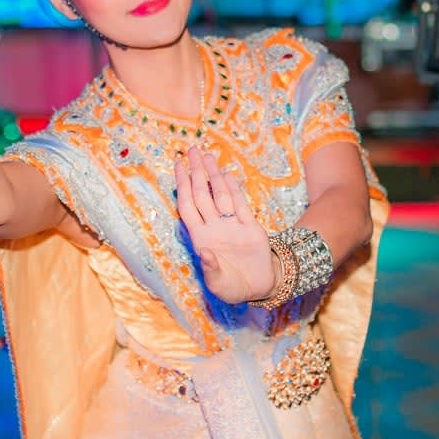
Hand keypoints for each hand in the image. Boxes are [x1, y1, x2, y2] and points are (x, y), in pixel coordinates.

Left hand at [174, 145, 273, 303]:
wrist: (260, 288)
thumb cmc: (232, 289)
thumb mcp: (218, 284)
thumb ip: (211, 268)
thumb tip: (204, 252)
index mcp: (201, 238)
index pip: (188, 206)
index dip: (182, 185)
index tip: (178, 165)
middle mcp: (214, 227)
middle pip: (202, 194)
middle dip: (196, 172)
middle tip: (192, 150)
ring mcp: (232, 225)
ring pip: (220, 195)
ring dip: (214, 176)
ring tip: (208, 155)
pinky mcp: (250, 226)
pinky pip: (240, 204)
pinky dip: (234, 189)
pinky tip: (228, 175)